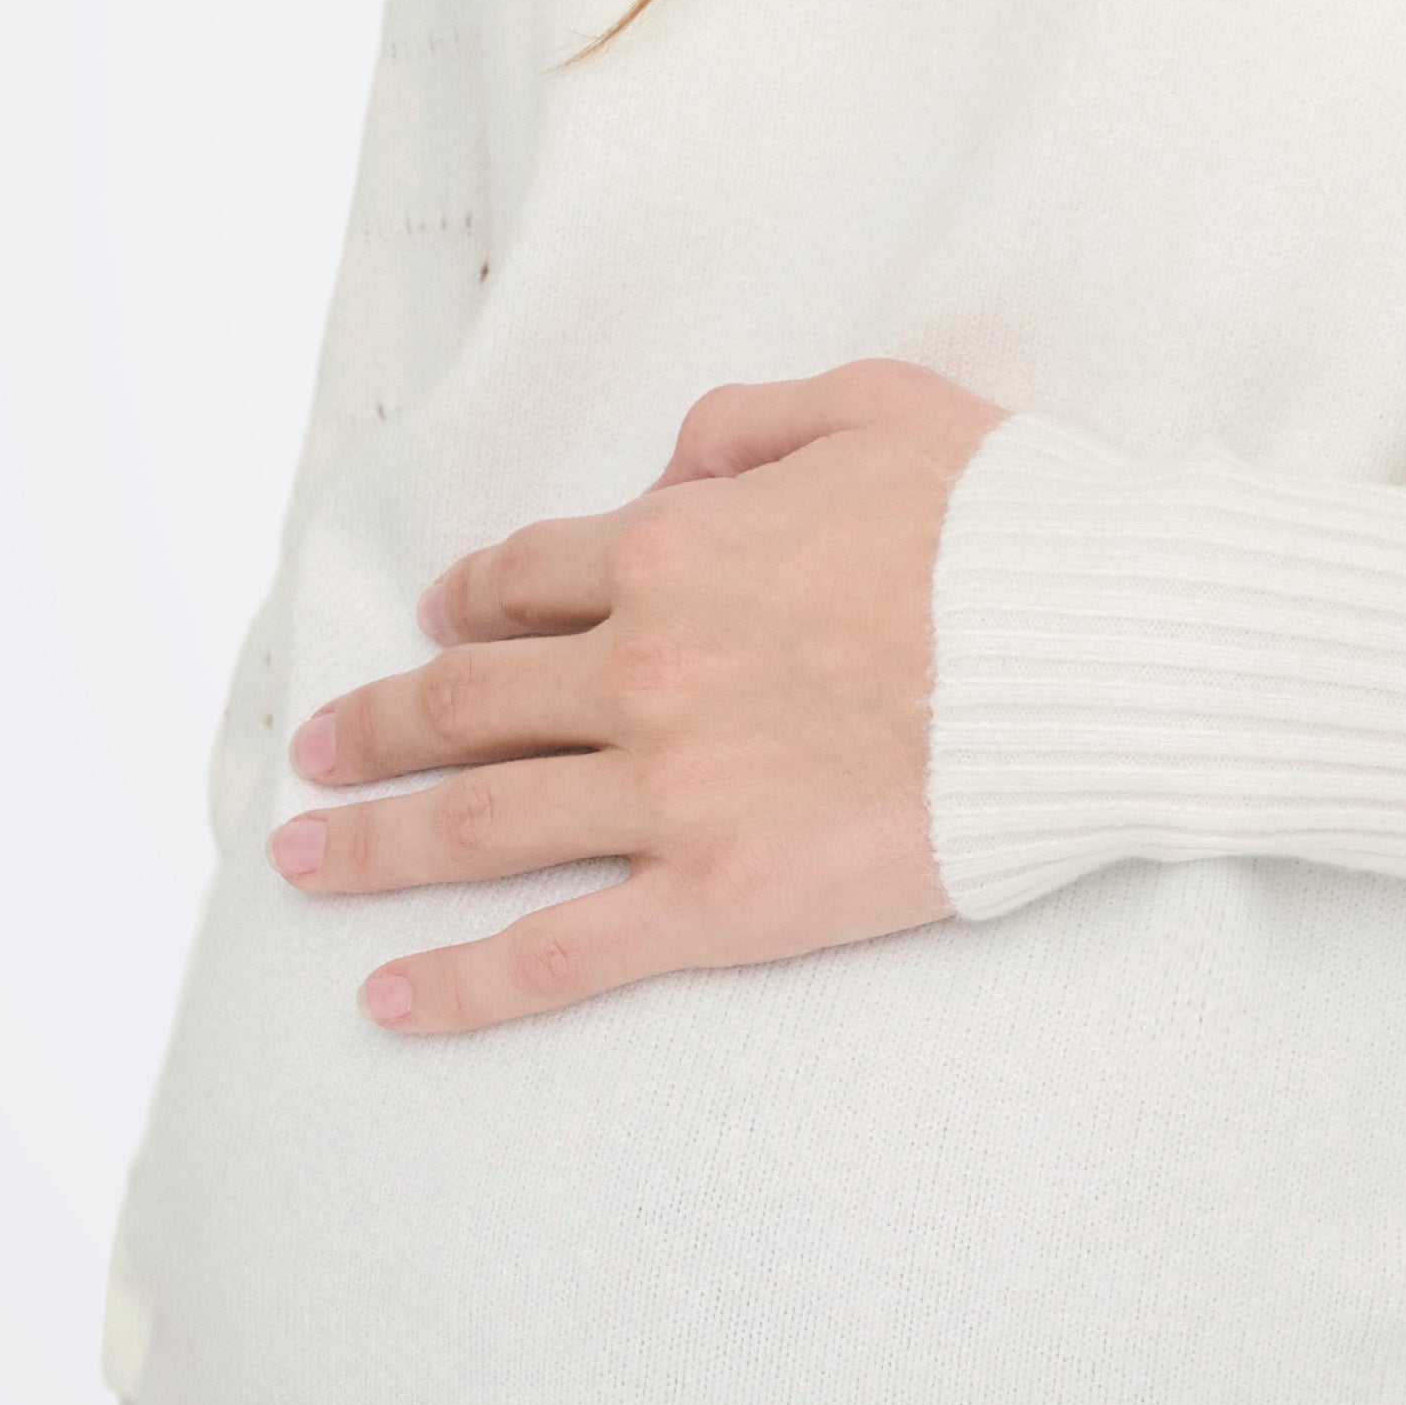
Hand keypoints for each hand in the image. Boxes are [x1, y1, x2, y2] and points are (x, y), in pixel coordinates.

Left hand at [272, 354, 1008, 1033]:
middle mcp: (644, 666)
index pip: (525, 578)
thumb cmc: (1014, 526)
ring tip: (301, 856)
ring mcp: (671, 794)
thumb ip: (747, 423)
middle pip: (467, 702)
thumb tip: (668, 466)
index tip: (435, 622)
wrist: (1104, 653)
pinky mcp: (721, 903)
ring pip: (477, 825)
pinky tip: (388, 1000)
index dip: (467, 601)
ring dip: (371, 841)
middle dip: (377, 726)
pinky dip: (461, 983)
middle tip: (317, 749)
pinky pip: (558, 953)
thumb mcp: (875, 403)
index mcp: (674, 546)